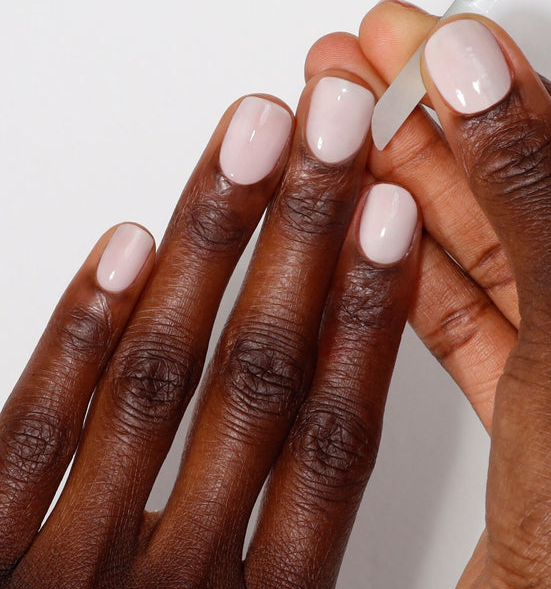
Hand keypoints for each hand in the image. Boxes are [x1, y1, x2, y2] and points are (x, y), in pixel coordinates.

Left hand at [0, 72, 419, 588]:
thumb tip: (337, 421)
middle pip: (257, 377)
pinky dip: (80, 331)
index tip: (395, 213)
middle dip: (305, 236)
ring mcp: (64, 570)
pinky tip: (124, 247)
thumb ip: (287, 553)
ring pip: (158, 374)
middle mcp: (171, 587)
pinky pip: (29, 429)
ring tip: (254, 140)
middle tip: (335, 127)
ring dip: (210, 243)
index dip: (370, 315)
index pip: (333, 439)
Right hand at [306, 0, 550, 586]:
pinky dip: (426, 232)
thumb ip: (531, 190)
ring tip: (362, 92)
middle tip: (412, 30)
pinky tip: (374, 185)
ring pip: (516, 212)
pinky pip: (483, 274)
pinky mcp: (545, 365)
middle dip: (483, 92)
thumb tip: (474, 74)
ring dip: (433, 155)